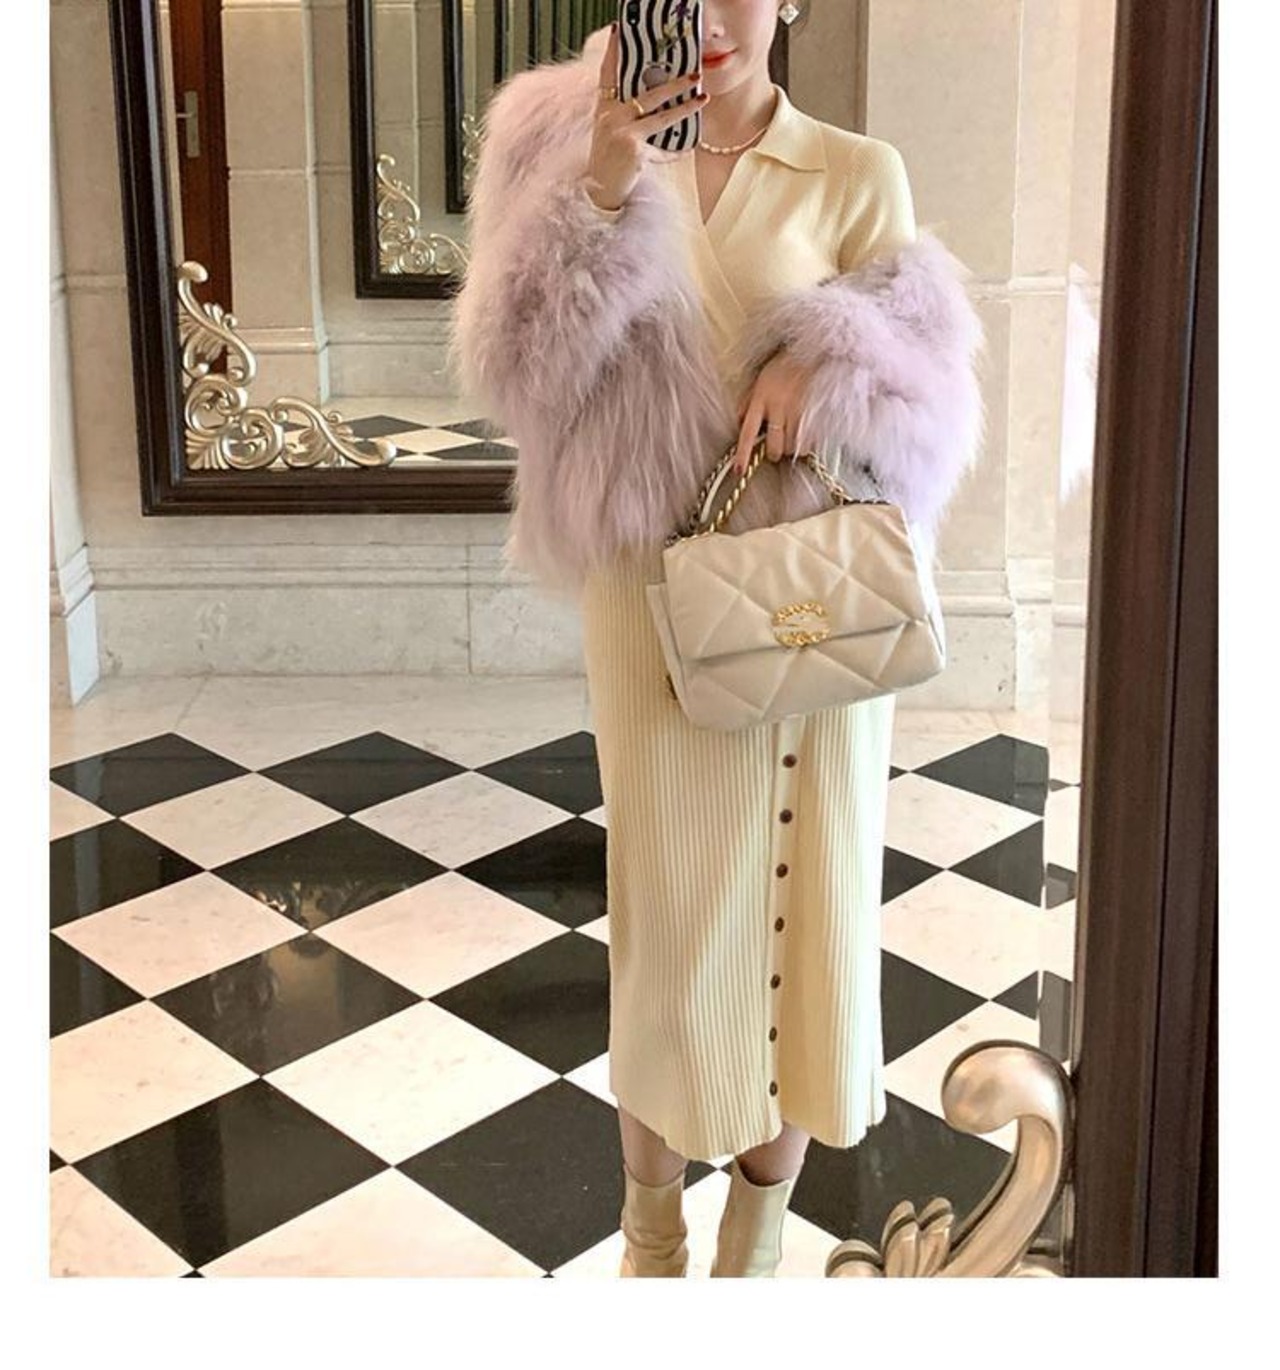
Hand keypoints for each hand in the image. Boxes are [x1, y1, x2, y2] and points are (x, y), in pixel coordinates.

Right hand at [584, 24, 707, 210]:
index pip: (607, 73)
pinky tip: (687, 147)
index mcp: (604, 109)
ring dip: (684, 106)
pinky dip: (674, 149)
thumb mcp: (612, 134)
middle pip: (647, 93)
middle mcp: (610, 116)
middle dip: (674, 82)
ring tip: (702, 97)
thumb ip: (628, 116)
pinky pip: (662, 145)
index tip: (619, 31)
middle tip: (694, 73)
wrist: (600, 192)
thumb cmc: (609, 163)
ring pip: (660, 115)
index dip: (613, 52)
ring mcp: (621, 131)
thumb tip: (658, 103)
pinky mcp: (632, 147)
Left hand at [733, 347, 813, 472]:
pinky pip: (811, 441)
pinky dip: (809, 443)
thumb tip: (739, 422)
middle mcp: (778, 406)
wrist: (816, 347)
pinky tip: (808, 434)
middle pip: (774, 447)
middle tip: (779, 443)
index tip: (740, 471)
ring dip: (792, 446)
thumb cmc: (786, 364)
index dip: (743, 454)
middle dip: (775, 451)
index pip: (748, 432)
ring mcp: (799, 411)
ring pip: (793, 447)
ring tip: (794, 435)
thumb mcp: (761, 379)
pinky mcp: (817, 413)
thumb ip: (748, 402)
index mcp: (761, 398)